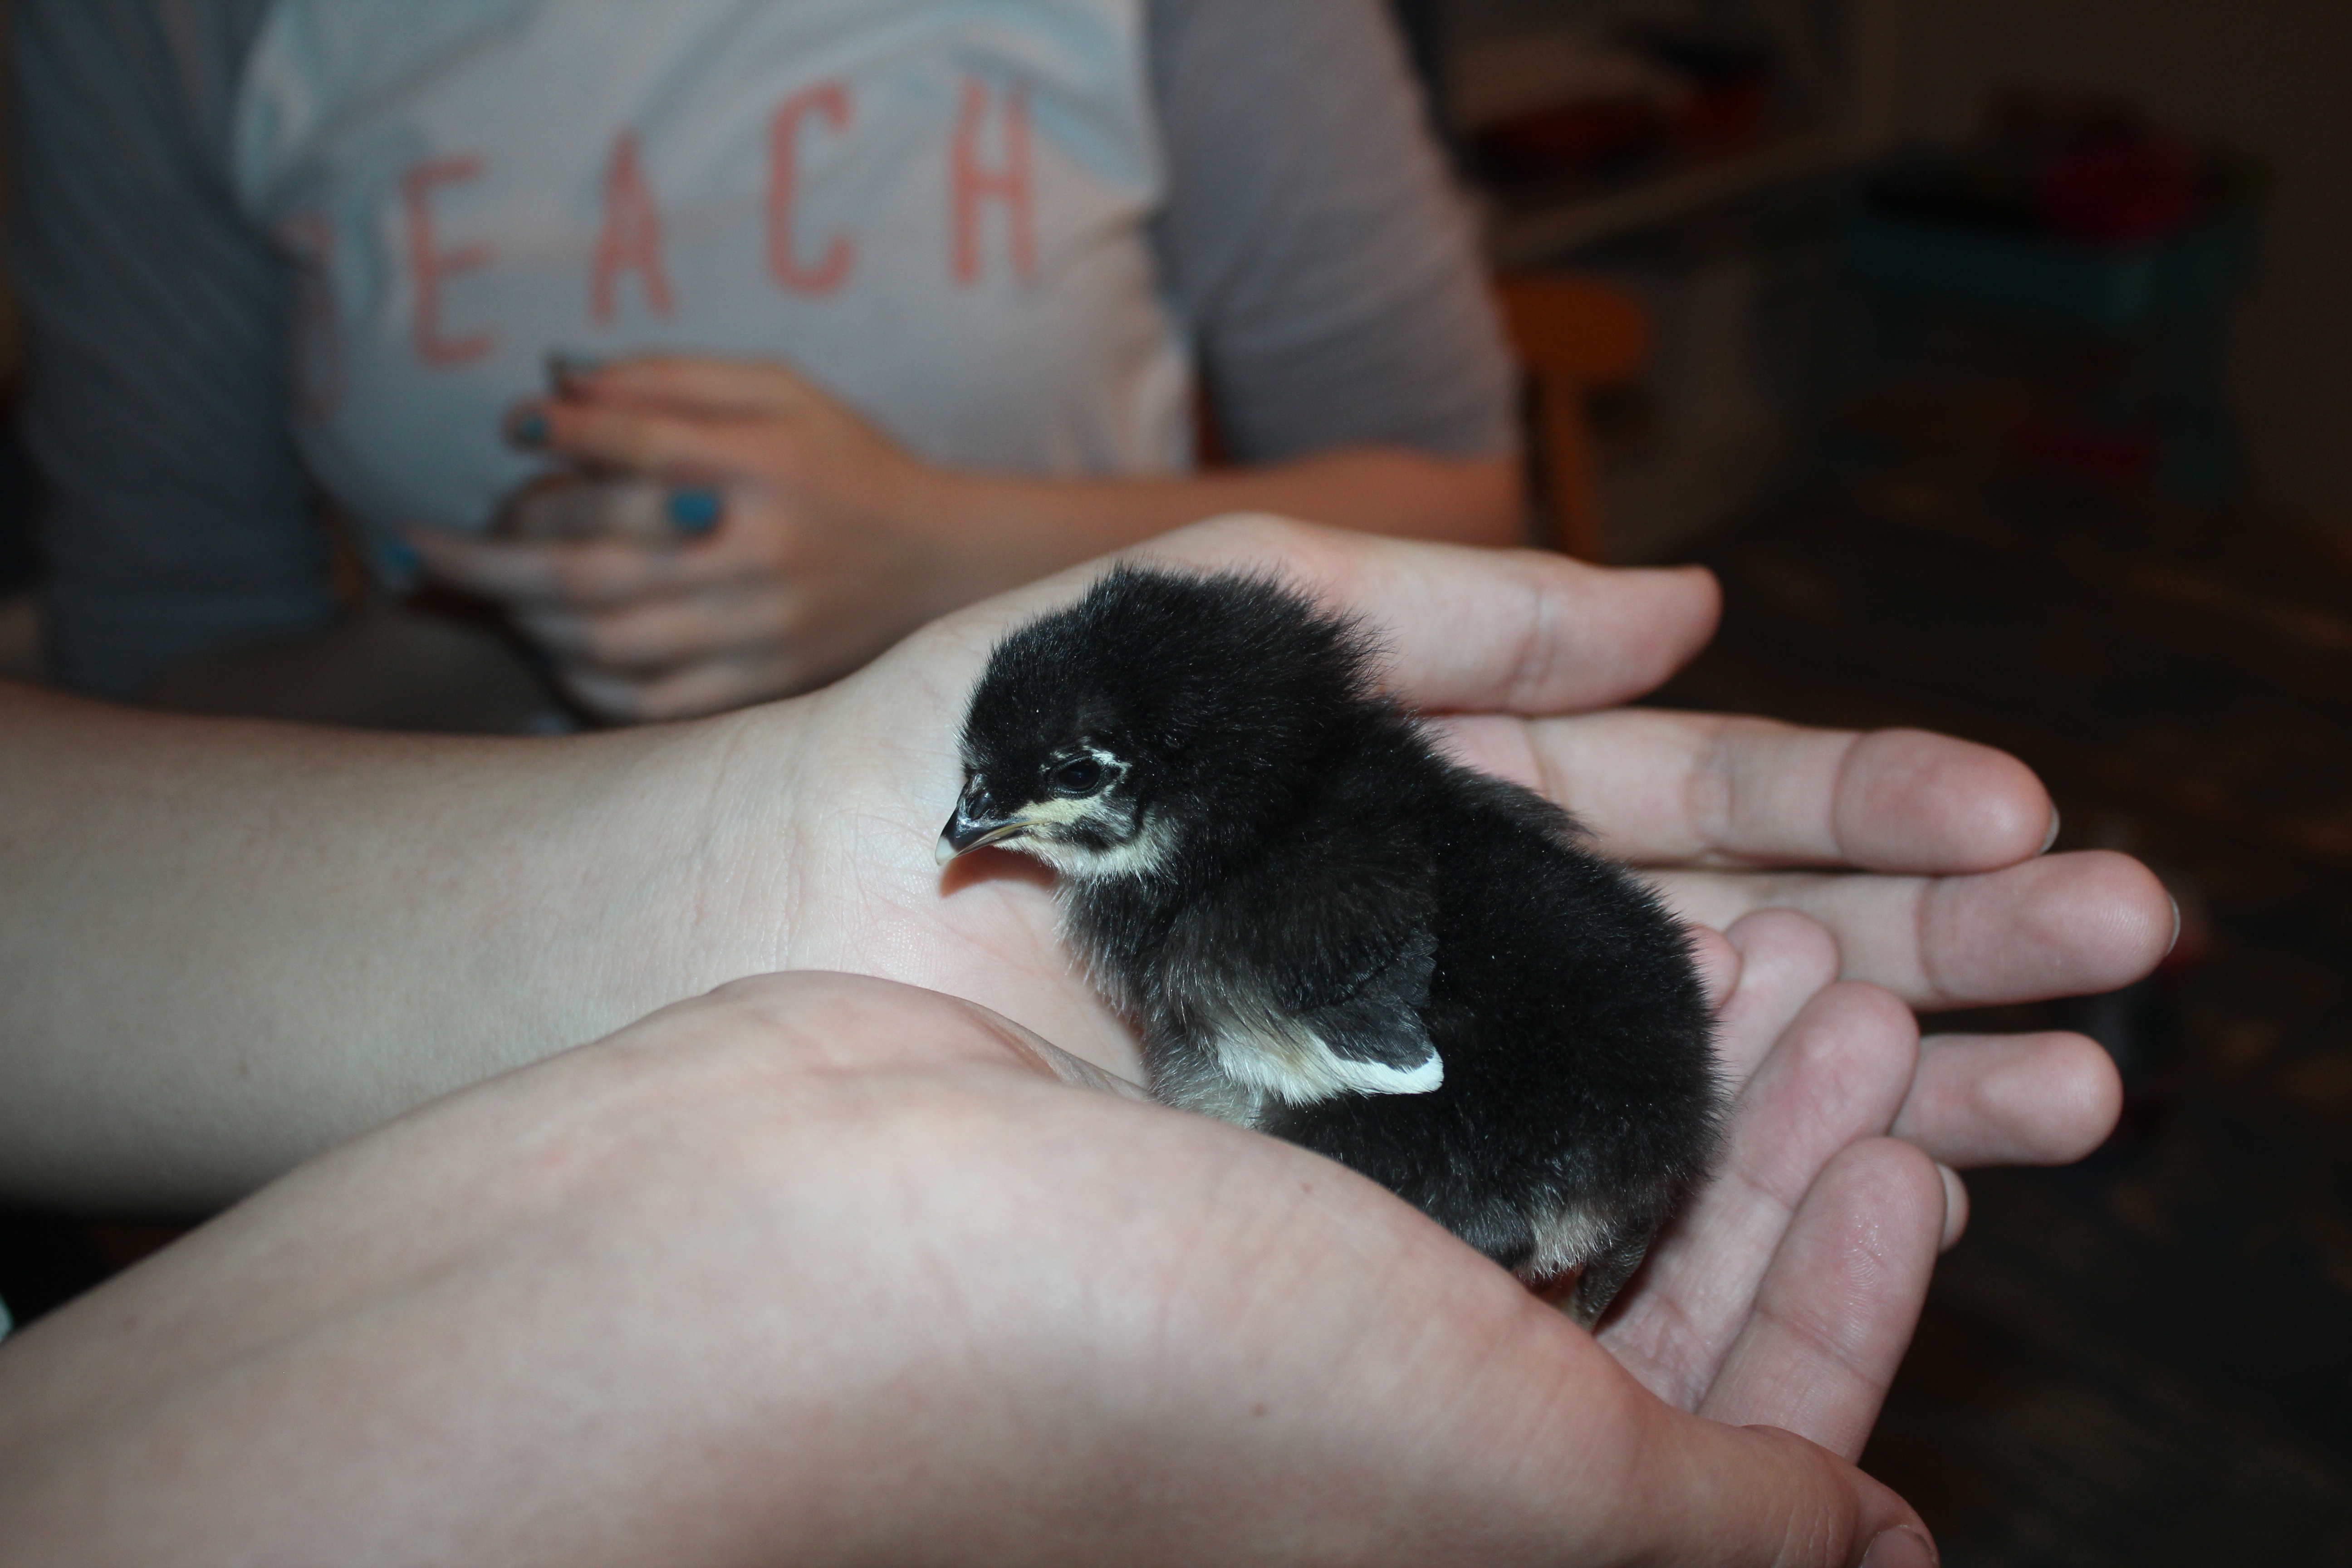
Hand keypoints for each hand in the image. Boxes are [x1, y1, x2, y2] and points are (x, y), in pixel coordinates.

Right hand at [0, 971, 1939, 1565]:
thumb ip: (1696, 1513)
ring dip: (1660, 1047)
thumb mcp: (1483, 1478)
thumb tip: (1878, 1544)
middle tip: (1860, 993)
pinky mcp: (1195, 1147)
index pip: (1730, 1420)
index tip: (1923, 1149)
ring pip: (1533, 1155)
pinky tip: (1593, 914)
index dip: (1846, 1285)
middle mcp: (1366, 1406)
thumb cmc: (1123, 1380)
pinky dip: (1509, 1000)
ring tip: (1768, 942)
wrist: (791, 1252)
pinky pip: (1406, 1072)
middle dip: (1772, 1139)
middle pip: (1639, 1275)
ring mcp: (1272, 1267)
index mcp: (1444, 1507)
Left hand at [408, 356, 975, 718]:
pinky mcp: (764, 687)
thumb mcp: (780, 392)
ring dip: (531, 620)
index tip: (511, 426)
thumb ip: (674, 381)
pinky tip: (557, 653)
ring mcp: (760, 631)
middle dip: (491, 556)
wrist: (943, 563)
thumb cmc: (847, 464)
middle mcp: (758, 553)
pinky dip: (586, 683)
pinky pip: (648, 704)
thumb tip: (562, 384)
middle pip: (593, 563)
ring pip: (608, 641)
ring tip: (492, 595)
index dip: (560, 432)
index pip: (638, 444)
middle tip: (420, 546)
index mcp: (766, 466)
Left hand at [729, 516, 2160, 1125]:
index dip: (1862, 804)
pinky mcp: (1381, 1186)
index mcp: (1463, 792)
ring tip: (2074, 1093)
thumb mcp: (1234, 619)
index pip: (1704, 797)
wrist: (818, 900)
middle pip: (1752, 940)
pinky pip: (1586, 1190)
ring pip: (1710, 1078)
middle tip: (2124, 954)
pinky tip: (1883, 1193)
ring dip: (1899, 1081)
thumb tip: (1690, 607)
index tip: (2015, 815)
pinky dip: (1732, 1195)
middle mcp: (1483, 936)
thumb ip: (1453, 619)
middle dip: (1940, 946)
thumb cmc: (998, 737)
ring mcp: (1443, 1068)